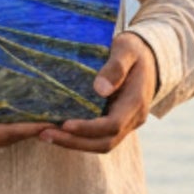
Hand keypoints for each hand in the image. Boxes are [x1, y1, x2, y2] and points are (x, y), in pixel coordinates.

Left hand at [38, 33, 156, 154]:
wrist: (149, 57)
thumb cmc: (134, 50)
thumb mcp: (126, 49)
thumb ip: (116, 67)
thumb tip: (101, 89)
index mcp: (136, 102)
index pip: (112, 125)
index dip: (88, 128)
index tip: (65, 125)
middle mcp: (133, 119)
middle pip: (104, 142)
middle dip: (74, 142)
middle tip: (45, 134)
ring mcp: (125, 124)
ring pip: (100, 144)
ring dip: (72, 143)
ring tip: (44, 134)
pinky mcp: (115, 123)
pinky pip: (96, 138)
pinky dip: (76, 137)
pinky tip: (55, 130)